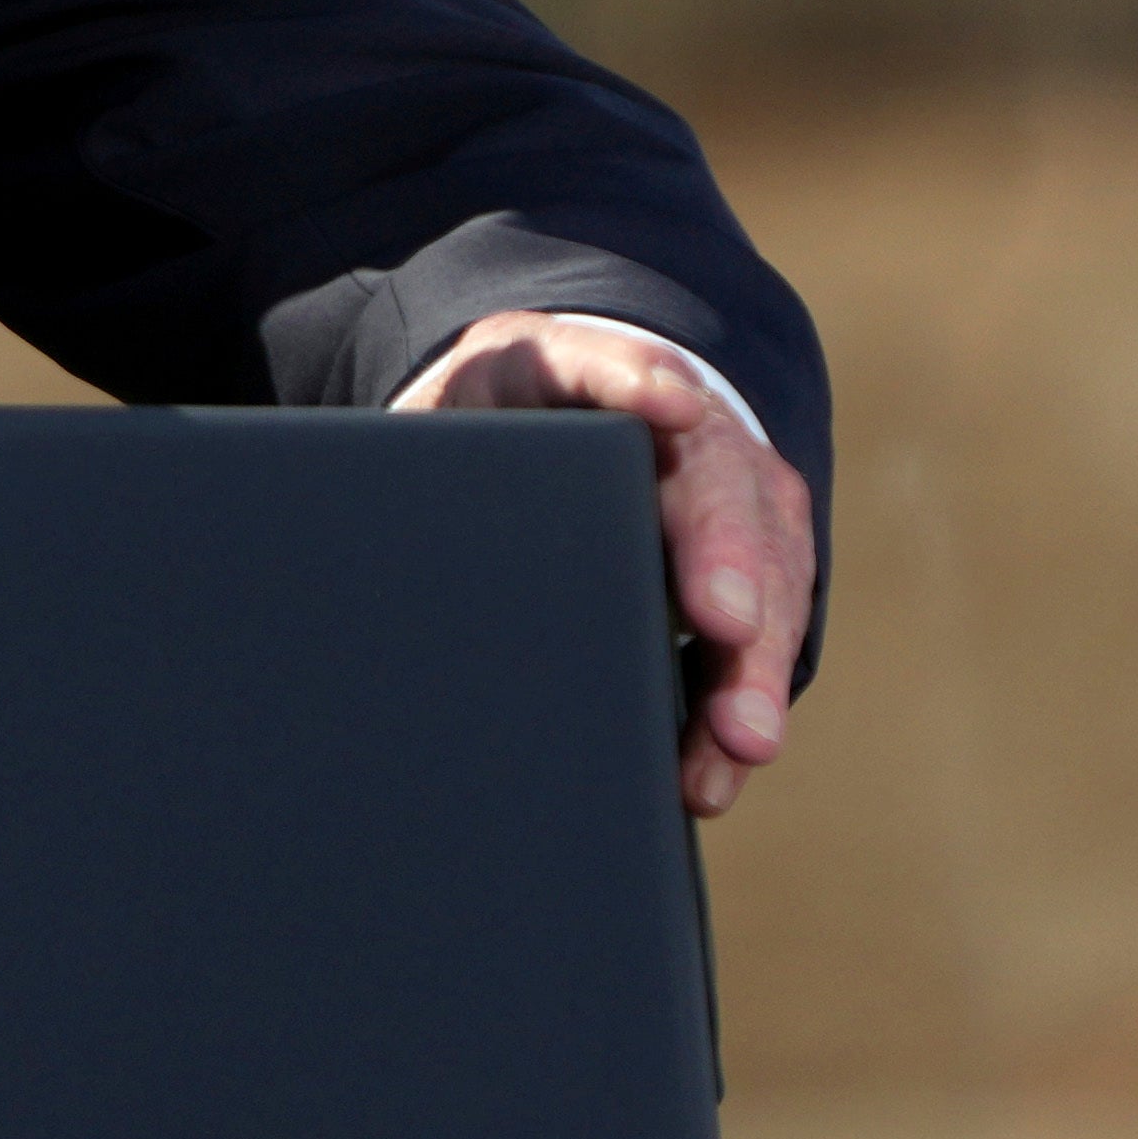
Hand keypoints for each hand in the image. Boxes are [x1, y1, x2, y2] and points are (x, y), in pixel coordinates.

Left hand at [398, 308, 820, 820]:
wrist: (561, 422)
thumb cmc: (492, 422)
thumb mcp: (454, 404)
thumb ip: (433, 423)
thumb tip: (369, 492)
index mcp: (590, 372)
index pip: (615, 368)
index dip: (638, 385)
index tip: (670, 413)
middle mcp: (688, 430)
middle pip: (718, 490)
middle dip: (728, 563)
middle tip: (726, 628)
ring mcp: (738, 498)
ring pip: (768, 574)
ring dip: (752, 663)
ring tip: (739, 739)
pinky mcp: (758, 568)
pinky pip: (763, 637)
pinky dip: (740, 703)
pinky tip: (719, 770)